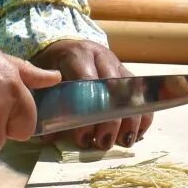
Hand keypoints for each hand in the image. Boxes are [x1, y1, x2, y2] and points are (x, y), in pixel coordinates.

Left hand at [33, 38, 150, 152]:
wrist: (66, 45)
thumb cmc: (52, 65)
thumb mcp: (45, 79)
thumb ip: (47, 105)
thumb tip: (50, 136)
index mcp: (77, 56)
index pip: (88, 83)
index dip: (88, 113)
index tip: (84, 137)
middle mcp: (101, 57)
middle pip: (114, 89)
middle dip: (111, 121)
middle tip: (103, 143)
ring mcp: (117, 64)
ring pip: (132, 91)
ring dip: (131, 120)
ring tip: (124, 142)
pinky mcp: (127, 73)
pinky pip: (141, 94)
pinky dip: (142, 115)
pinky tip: (136, 134)